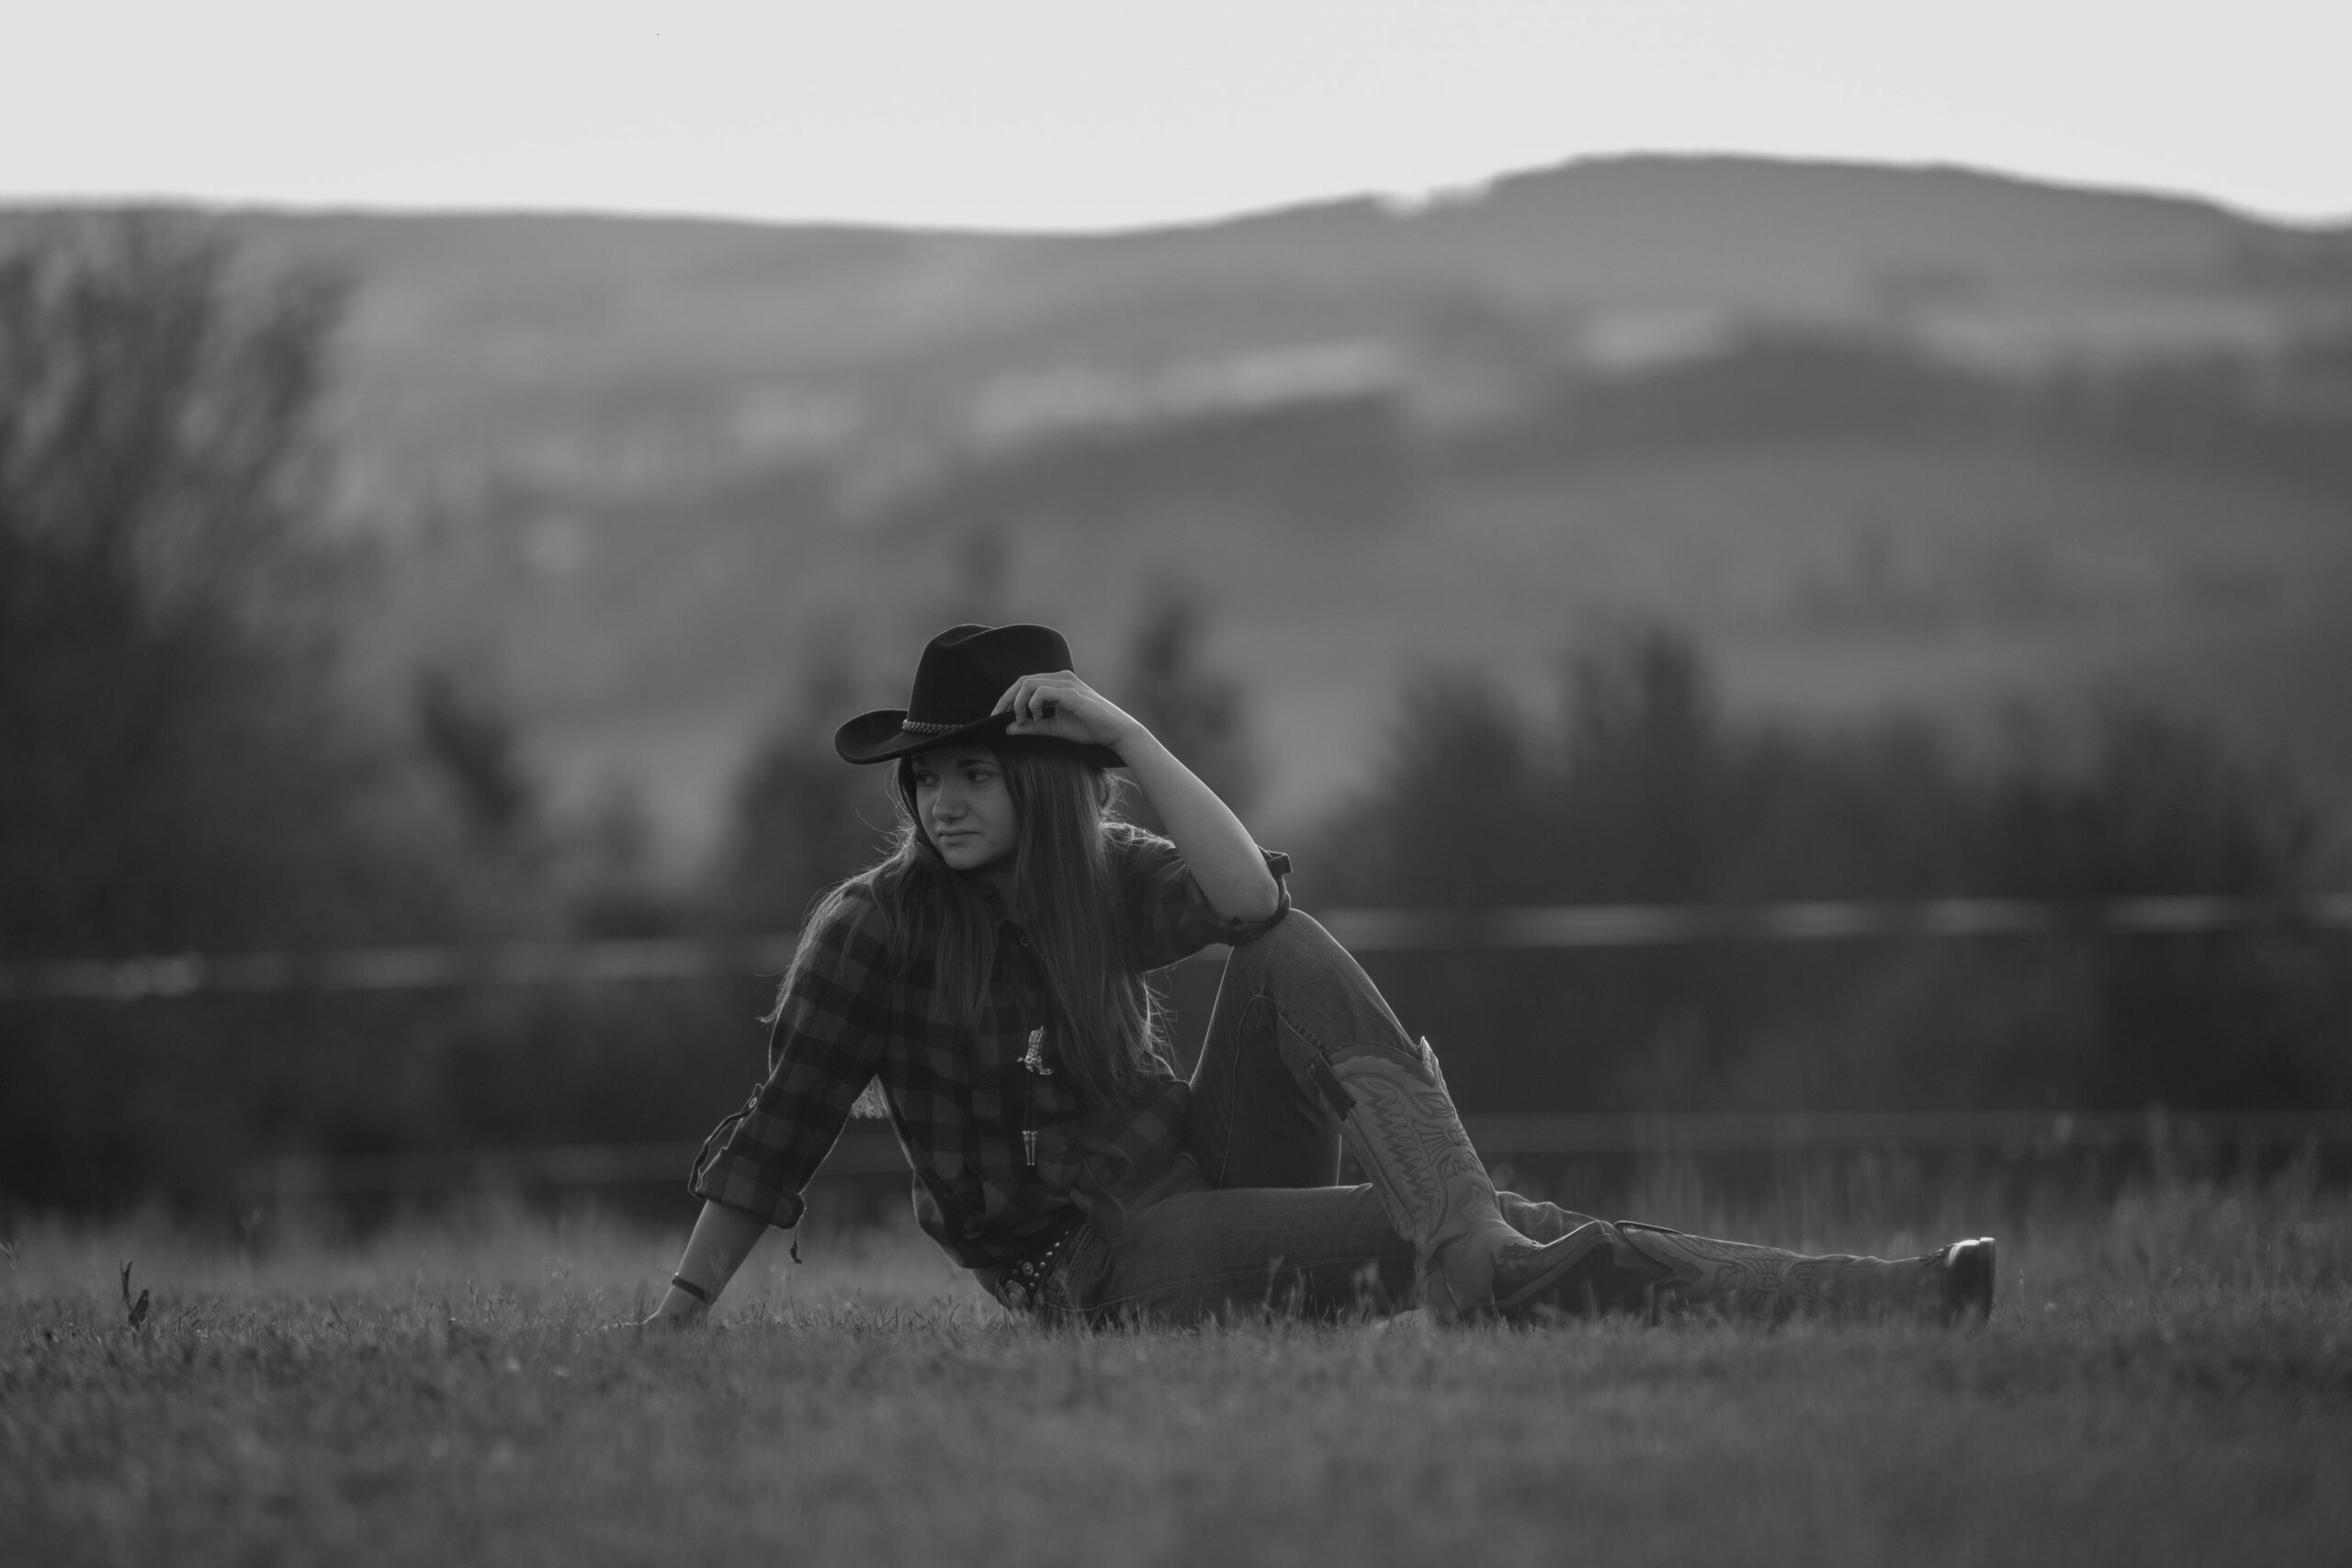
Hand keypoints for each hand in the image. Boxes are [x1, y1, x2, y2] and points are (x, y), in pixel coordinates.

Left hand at [994, 670, 1142, 753]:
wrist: (1116, 732)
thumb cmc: (1089, 728)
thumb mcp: (1055, 728)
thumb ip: (1034, 726)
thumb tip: (1009, 728)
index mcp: (1057, 683)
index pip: (1024, 683)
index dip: (1008, 698)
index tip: (997, 715)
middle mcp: (1061, 678)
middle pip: (1022, 680)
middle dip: (1006, 699)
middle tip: (998, 716)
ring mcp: (1067, 683)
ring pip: (1030, 683)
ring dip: (1019, 702)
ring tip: (1021, 719)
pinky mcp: (1072, 693)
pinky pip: (1043, 691)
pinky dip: (1033, 704)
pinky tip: (1036, 717)